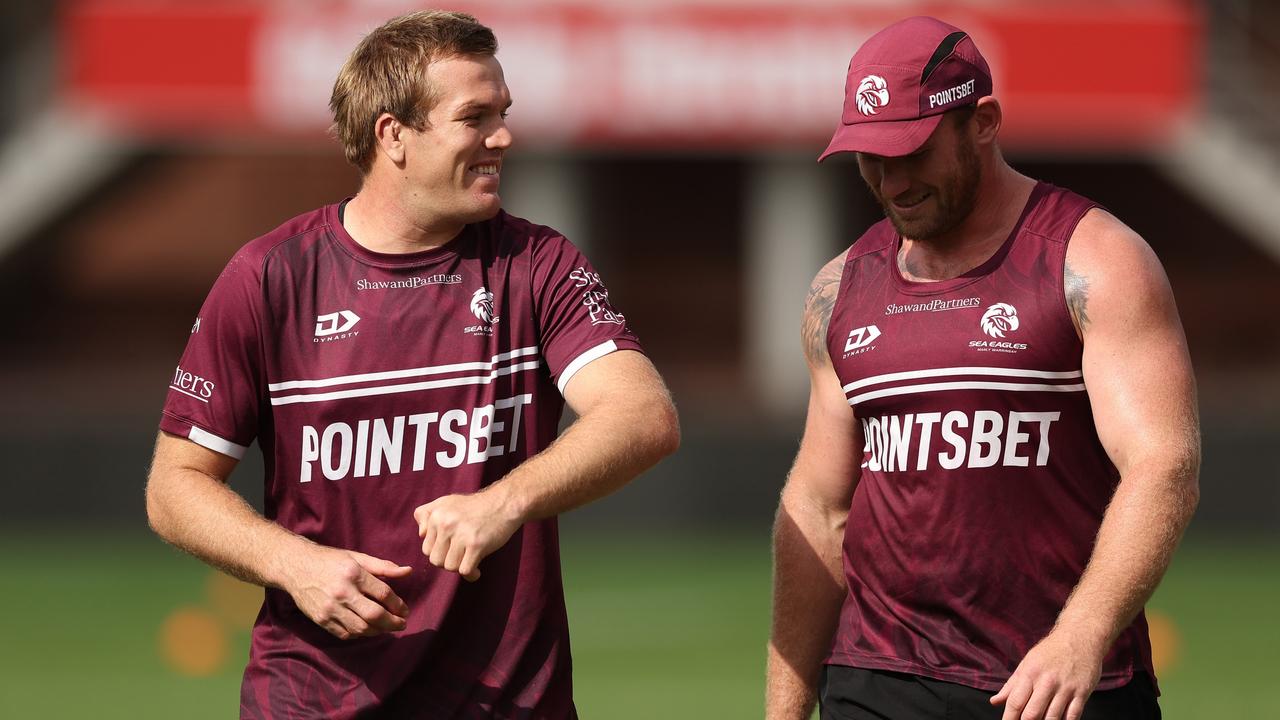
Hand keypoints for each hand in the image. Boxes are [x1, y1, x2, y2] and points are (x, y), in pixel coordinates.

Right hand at [281, 545, 411, 639]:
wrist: (295, 567)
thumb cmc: (330, 561)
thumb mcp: (357, 557)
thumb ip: (383, 566)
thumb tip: (408, 571)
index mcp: (354, 574)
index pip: (383, 594)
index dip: (398, 604)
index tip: (405, 610)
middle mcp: (342, 592)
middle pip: (374, 615)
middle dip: (393, 623)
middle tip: (402, 624)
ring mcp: (330, 608)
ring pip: (361, 628)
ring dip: (378, 631)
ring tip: (386, 627)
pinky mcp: (321, 619)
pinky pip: (345, 634)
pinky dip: (360, 634)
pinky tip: (368, 629)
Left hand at [414, 489, 521, 580]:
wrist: (504, 503)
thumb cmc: (475, 506)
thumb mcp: (447, 502)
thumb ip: (427, 514)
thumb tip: (421, 534)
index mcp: (436, 515)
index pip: (426, 549)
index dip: (440, 552)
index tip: (453, 549)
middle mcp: (446, 524)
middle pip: (436, 560)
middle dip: (448, 561)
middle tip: (462, 556)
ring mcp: (461, 534)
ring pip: (449, 567)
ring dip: (460, 568)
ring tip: (470, 560)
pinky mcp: (476, 544)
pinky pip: (465, 570)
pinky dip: (471, 575)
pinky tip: (477, 570)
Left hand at [990, 628, 1105, 719]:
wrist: (1080, 637)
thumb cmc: (1051, 651)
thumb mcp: (1027, 663)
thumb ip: (1011, 685)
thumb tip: (995, 702)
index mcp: (1030, 673)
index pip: (1015, 702)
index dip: (1009, 719)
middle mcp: (1047, 681)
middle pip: (1032, 714)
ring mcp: (1066, 688)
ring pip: (1052, 718)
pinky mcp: (1082, 692)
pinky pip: (1073, 716)